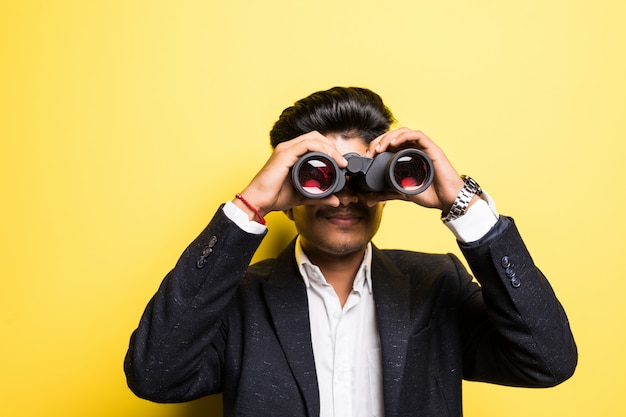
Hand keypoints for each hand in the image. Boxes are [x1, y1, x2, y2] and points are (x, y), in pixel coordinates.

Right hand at [233, 132, 347, 218]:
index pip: (314, 143)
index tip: (341, 164)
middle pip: (316, 137)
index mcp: (291, 154)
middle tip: (342, 162)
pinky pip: (307, 145)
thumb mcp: (303, 196)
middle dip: (332, 147)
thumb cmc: (274, 197)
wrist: (258, 202)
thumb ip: (319, 197)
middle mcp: (288, 148)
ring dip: (330, 148)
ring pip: (314, 138)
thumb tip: (335, 200)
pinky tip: (331, 160)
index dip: (330, 149)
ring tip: (340, 161)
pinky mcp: (285, 154)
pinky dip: (322, 149)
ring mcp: (286, 149)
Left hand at [364, 128, 468, 211]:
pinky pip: (417, 135)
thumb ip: (386, 194)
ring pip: (404, 132)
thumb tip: (368, 200)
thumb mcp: (402, 193)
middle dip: (379, 141)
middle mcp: (415, 149)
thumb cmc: (430, 194)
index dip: (376, 146)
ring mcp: (424, 148)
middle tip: (371, 153)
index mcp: (408, 156)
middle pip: (394, 136)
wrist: (447, 201)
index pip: (389, 143)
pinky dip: (403, 136)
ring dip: (389, 137)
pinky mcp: (432, 149)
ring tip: (379, 148)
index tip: (367, 157)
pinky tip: (393, 143)